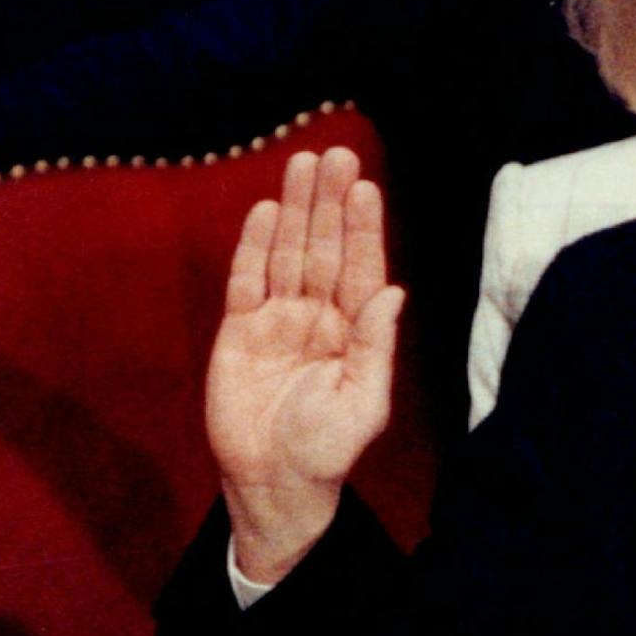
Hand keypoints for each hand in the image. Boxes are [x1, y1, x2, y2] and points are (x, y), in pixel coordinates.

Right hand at [208, 146, 403, 580]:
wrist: (273, 481)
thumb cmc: (326, 448)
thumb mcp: (363, 402)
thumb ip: (375, 346)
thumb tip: (396, 292)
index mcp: (354, 330)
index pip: (362, 268)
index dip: (363, 227)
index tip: (365, 186)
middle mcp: (319, 315)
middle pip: (325, 248)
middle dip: (330, 203)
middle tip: (336, 154)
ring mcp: (278, 319)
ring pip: (288, 253)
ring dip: (296, 210)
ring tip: (303, 163)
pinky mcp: (239, 331)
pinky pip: (247, 279)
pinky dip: (255, 246)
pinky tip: (267, 212)